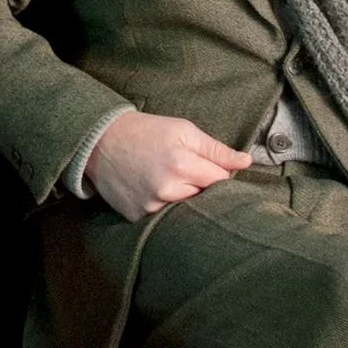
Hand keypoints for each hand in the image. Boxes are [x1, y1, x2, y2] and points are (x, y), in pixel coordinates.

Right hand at [83, 108, 253, 222]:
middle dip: (203, 188)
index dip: (220, 173)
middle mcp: (167, 190)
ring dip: (185, 199)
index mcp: (182, 164)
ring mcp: (151, 206)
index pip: (221, 180)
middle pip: (205, 199)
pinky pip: (162, 218)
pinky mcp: (137, 217)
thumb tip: (246, 162)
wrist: (100, 141)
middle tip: (187, 171)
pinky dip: (164, 207)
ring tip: (168, 179)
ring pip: (186, 211)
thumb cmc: (145, 131)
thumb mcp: (183, 130)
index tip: (210, 166)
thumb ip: (216, 149)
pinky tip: (152, 189)